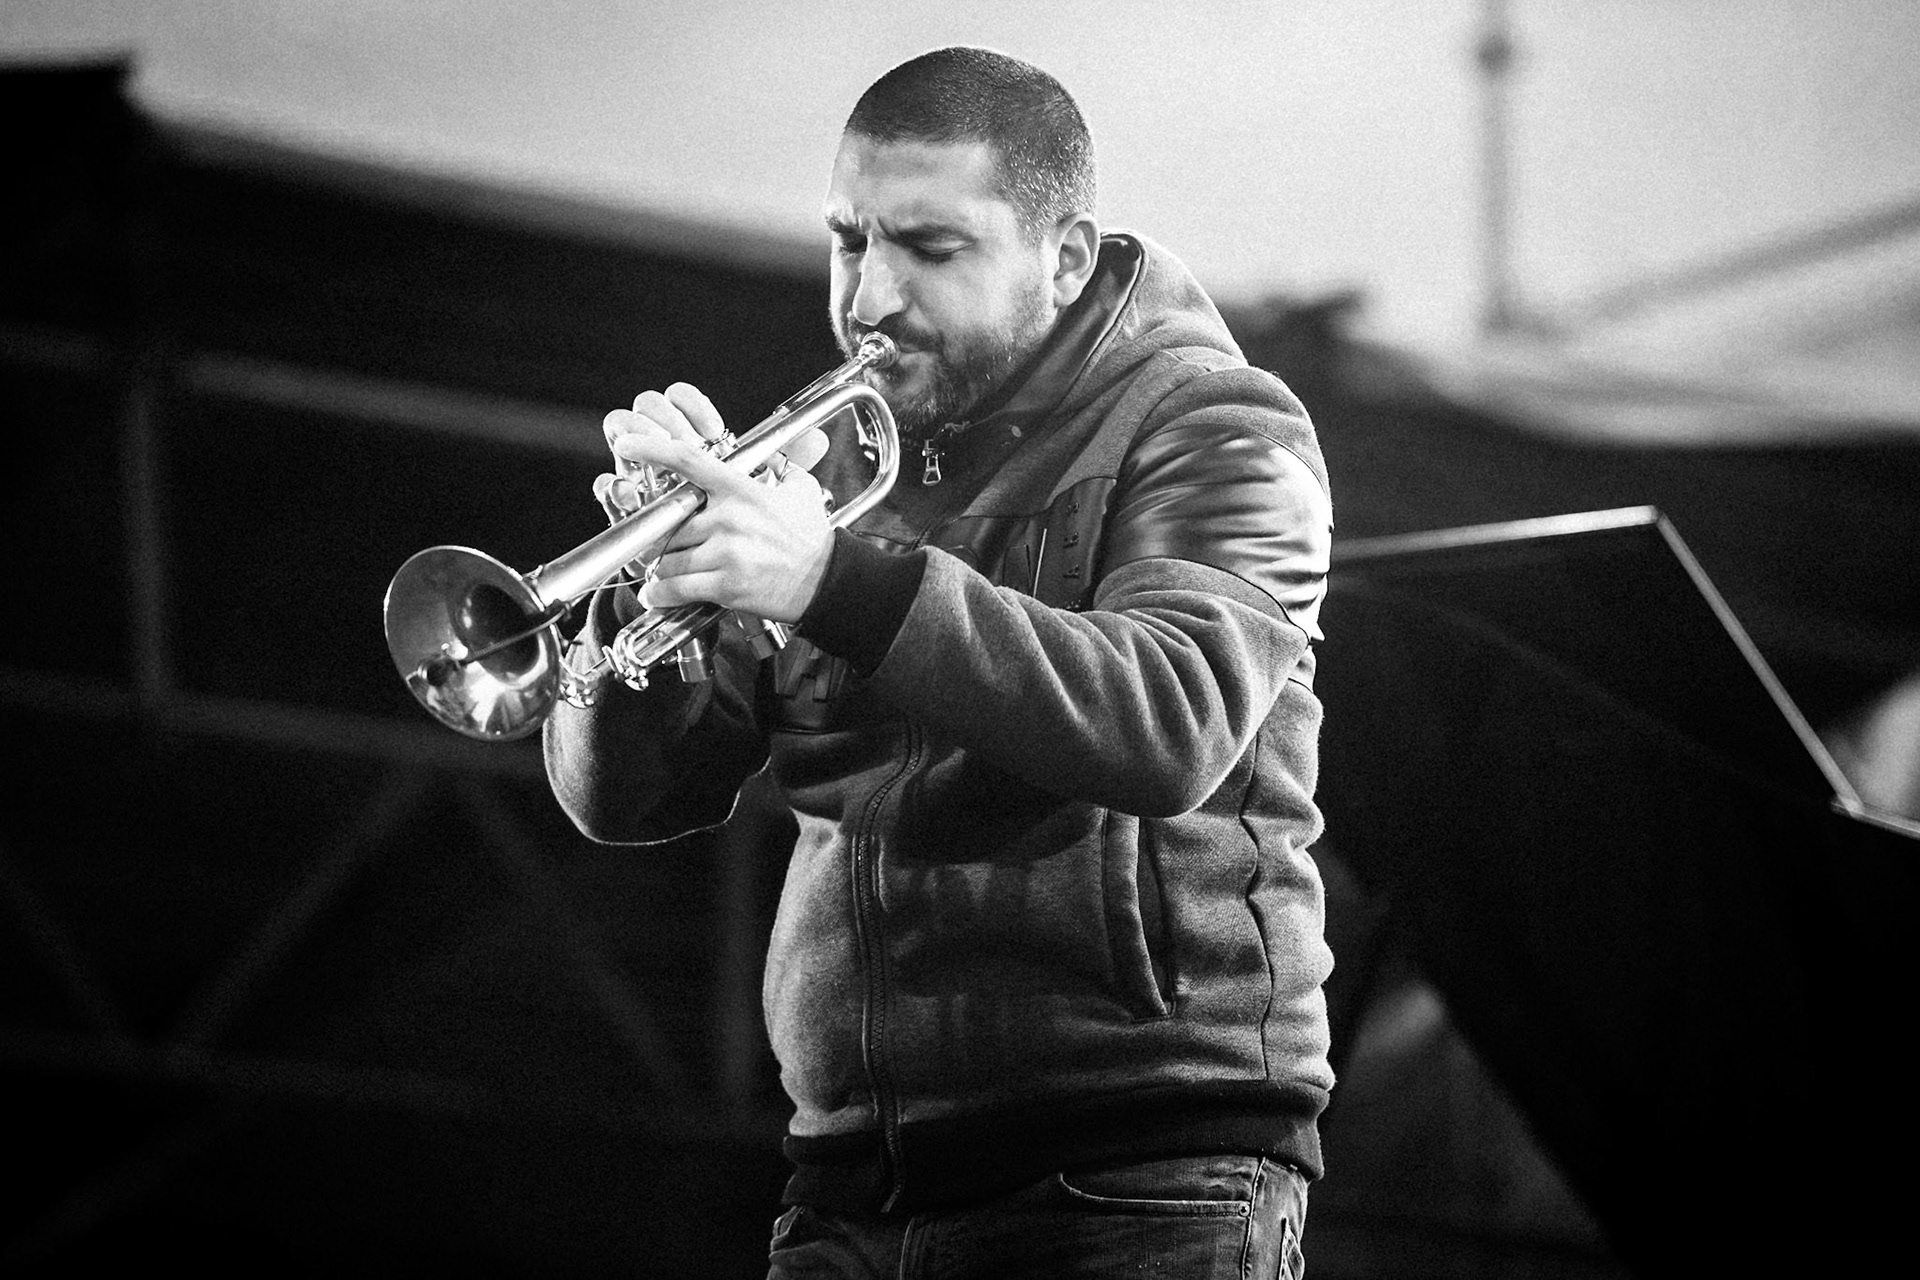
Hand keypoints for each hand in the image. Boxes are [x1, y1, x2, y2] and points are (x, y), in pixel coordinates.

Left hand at [598, 383, 833, 621]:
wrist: (827, 580)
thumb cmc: (810, 536)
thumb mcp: (800, 488)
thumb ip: (778, 464)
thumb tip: (768, 449)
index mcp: (741, 490)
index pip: (688, 461)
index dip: (652, 449)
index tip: (627, 446)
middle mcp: (729, 518)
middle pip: (670, 523)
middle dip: (664, 536)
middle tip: (665, 543)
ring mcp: (727, 553)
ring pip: (668, 557)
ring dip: (661, 567)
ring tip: (665, 571)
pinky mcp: (727, 585)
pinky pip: (677, 589)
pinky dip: (661, 595)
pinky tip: (658, 595)